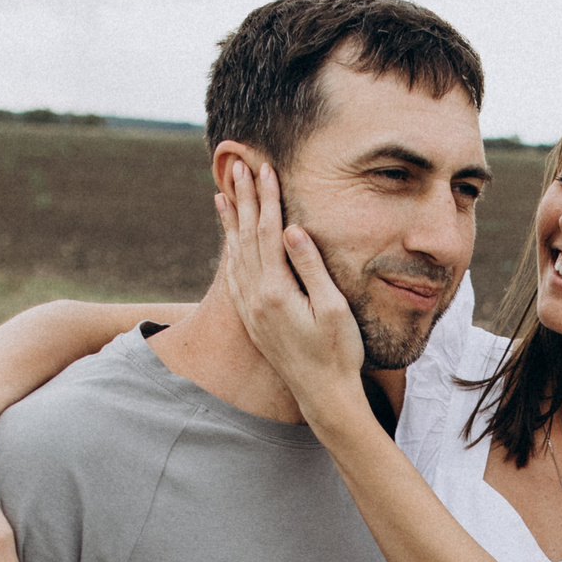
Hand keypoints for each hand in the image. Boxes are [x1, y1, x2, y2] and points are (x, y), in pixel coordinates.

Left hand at [216, 159, 371, 434]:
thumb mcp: (332, 308)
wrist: (322, 395)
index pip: (268, 232)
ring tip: (223, 192)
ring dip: (231, 220)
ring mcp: (251, 309)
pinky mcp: (253, 319)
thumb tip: (291, 229)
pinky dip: (230, 249)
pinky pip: (234, 275)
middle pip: (246, 236)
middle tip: (238, 165)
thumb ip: (310, 267)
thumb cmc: (338, 352)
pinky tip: (229, 238)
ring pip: (235, 253)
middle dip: (244, 198)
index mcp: (276, 291)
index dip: (266, 198)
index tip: (264, 169)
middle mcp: (255, 297)